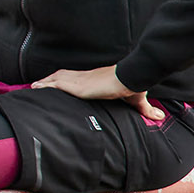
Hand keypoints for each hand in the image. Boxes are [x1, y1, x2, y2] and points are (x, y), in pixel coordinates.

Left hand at [34, 64, 161, 123]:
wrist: (130, 79)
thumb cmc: (132, 86)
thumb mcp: (136, 100)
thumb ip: (146, 109)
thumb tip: (161, 116)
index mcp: (94, 80)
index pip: (75, 78)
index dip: (64, 79)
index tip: (56, 82)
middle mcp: (84, 78)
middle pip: (61, 76)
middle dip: (49, 80)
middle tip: (37, 85)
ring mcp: (79, 81)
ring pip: (56, 79)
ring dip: (44, 82)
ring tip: (33, 87)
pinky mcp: (77, 86)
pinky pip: (56, 84)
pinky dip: (45, 85)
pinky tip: (36, 87)